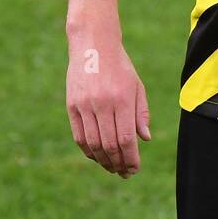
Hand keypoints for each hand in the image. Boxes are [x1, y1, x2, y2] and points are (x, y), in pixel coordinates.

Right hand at [65, 27, 150, 178]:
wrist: (93, 45)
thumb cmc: (120, 67)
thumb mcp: (137, 86)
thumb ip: (141, 113)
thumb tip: (145, 139)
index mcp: (122, 98)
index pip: (126, 138)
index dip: (131, 158)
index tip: (135, 169)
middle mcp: (102, 103)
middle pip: (109, 144)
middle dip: (118, 163)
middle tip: (124, 173)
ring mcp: (85, 105)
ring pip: (93, 143)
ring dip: (103, 160)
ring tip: (112, 168)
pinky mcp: (72, 106)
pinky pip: (79, 136)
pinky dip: (88, 150)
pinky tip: (97, 156)